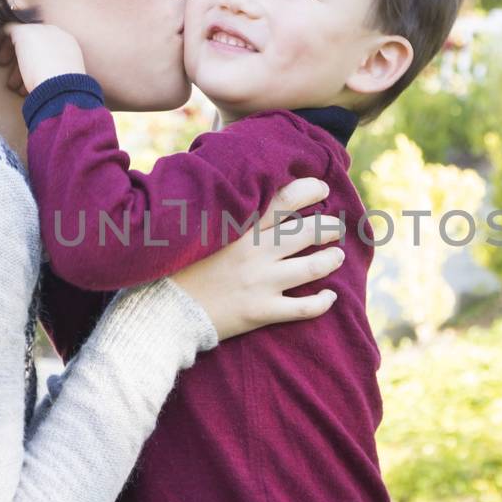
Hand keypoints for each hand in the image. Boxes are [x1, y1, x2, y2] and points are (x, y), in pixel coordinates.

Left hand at [0, 22, 85, 95]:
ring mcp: (40, 31)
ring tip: (11, 83)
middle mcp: (56, 34)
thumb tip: (41, 82)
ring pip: (21, 40)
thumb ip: (53, 74)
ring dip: (13, 60)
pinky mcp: (25, 32)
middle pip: (34, 43)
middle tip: (17, 82)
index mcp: (68, 45)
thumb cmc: (62, 91)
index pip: (49, 47)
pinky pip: (9, 29)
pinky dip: (0, 37)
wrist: (60, 86)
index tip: (29, 77)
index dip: (36, 62)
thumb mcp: (60, 80)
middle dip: (24, 63)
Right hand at [170, 178, 344, 341]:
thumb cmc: (176, 267)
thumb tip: (238, 191)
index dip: (310, 190)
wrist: (164, 309)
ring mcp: (261, 282)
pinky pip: (304, 308)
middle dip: (329, 227)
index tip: (322, 189)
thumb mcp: (197, 230)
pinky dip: (322, 302)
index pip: (285, 199)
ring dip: (331, 259)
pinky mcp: (262, 311)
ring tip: (337, 256)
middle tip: (335, 227)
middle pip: (307, 232)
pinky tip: (329, 297)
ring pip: (312, 267)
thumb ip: (222, 212)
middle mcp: (255, 252)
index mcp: (240, 228)